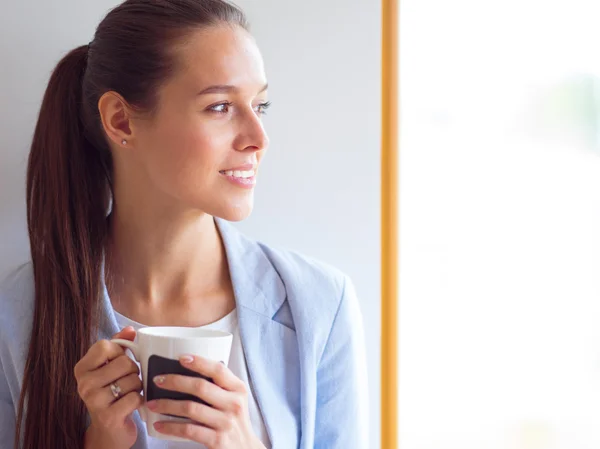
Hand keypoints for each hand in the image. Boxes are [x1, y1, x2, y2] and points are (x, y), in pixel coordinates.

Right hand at [74, 327, 143, 448]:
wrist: (109, 431)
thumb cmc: (112, 393)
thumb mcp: (111, 367)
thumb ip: (120, 345)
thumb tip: (130, 329)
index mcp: (82, 368)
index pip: (106, 345)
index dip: (120, 352)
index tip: (117, 363)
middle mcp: (83, 384)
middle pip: (124, 362)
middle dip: (133, 371)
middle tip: (126, 381)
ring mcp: (94, 401)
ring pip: (132, 379)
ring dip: (137, 386)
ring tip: (128, 393)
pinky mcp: (108, 416)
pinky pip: (136, 397)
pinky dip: (139, 400)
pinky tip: (131, 405)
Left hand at [147, 355, 264, 448]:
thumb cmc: (234, 420)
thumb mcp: (234, 399)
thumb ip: (219, 385)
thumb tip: (188, 370)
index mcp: (238, 389)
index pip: (218, 370)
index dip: (199, 362)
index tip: (181, 358)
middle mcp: (234, 404)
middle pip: (200, 387)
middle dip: (175, 381)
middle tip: (158, 380)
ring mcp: (225, 423)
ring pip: (190, 408)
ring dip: (167, 405)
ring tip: (151, 403)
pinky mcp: (217, 440)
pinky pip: (188, 430)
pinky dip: (170, 427)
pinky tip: (159, 425)